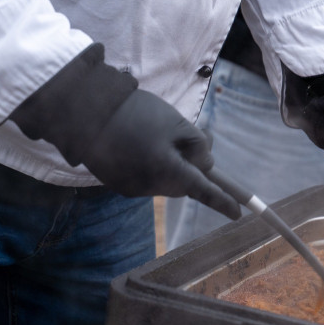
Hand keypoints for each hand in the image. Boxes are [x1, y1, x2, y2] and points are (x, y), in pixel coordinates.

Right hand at [81, 90, 239, 218]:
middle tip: (187, 141)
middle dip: (190, 168)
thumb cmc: (136, 113)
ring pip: (164, 182)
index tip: (238, 213)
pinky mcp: (116, 184)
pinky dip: (149, 166)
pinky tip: (137, 143)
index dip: (222, 201)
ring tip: (154, 136)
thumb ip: (199, 146)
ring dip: (169, 165)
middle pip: (184, 185)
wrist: (85, 111)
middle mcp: (149, 187)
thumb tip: (204, 165)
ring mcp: (130, 188)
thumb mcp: (178, 123)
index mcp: (168, 171)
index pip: (203, 190)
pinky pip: (144, 179)